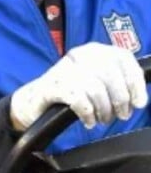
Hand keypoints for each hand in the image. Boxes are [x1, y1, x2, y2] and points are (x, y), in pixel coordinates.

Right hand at [10, 43, 147, 130]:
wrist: (33, 102)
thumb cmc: (70, 93)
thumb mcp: (95, 81)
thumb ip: (116, 82)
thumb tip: (139, 98)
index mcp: (93, 50)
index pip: (123, 58)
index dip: (135, 82)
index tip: (139, 102)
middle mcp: (79, 56)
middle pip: (111, 75)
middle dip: (120, 100)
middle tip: (120, 116)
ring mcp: (64, 70)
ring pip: (96, 90)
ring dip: (104, 110)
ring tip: (102, 120)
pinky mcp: (52, 86)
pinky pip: (79, 101)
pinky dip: (88, 114)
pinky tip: (89, 121)